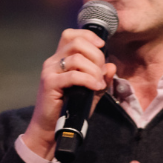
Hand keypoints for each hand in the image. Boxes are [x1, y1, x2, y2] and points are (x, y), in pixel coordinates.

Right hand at [23, 30, 116, 158]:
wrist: (52, 126)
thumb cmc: (71, 107)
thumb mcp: (92, 91)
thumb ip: (102, 78)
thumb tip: (112, 66)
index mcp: (61, 59)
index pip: (71, 35)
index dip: (88, 36)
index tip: (102, 46)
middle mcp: (53, 61)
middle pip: (77, 43)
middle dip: (96, 56)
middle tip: (101, 73)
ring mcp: (50, 71)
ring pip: (77, 59)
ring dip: (94, 71)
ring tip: (98, 84)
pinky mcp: (50, 83)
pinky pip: (73, 75)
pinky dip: (89, 80)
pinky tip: (95, 88)